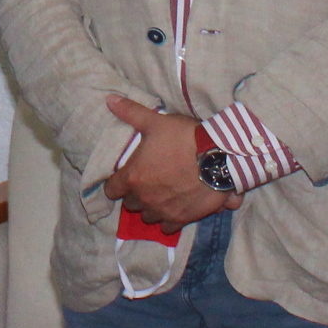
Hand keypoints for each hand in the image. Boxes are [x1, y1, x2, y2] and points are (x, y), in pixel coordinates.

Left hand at [100, 96, 238, 228]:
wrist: (217, 157)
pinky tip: (175, 208)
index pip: (111, 190)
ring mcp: (162, 211)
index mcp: (133, 177)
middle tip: (147, 181)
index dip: (117, 183)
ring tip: (161, 195)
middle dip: (136, 194)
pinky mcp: (181, 219)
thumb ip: (130, 112)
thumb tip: (109, 99)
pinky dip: (169, 219)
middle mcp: (144, 198)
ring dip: (151, 207)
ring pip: (148, 216)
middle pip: (130, 204)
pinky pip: (167, 228)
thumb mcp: (155, 122)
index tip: (124, 177)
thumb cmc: (183, 138)